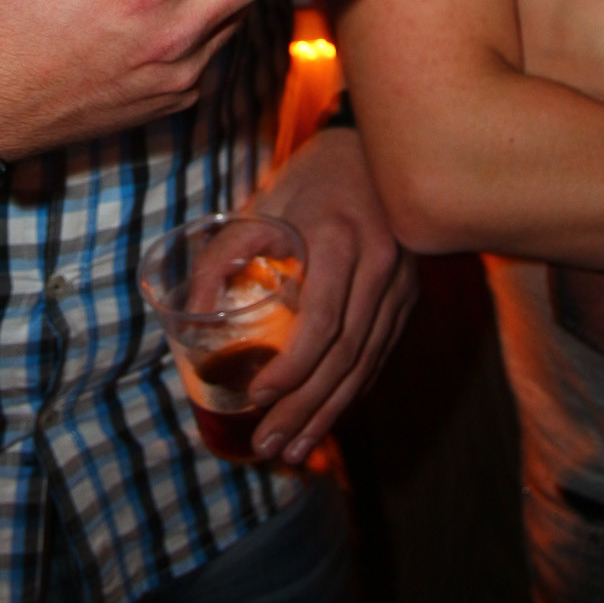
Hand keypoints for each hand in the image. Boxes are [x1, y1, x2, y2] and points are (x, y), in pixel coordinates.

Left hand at [243, 127, 417, 462]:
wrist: (372, 153)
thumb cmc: (308, 180)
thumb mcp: (262, 206)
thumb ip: (226, 254)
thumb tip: (194, 311)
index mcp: (343, 239)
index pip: (324, 321)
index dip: (293, 367)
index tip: (258, 395)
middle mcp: (381, 263)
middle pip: (346, 353)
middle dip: (305, 407)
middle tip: (270, 444)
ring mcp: (402, 282)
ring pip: (368, 362)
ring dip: (329, 412)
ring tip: (295, 449)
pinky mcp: (409, 295)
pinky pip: (380, 353)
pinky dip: (352, 390)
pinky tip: (327, 417)